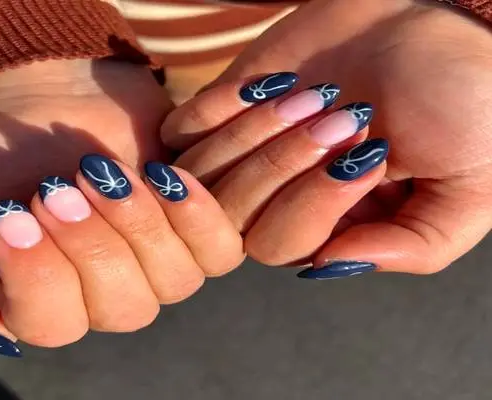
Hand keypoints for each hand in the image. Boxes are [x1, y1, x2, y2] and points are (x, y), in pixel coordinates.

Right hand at [0, 59, 240, 354]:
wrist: (47, 98)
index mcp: (43, 305)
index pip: (54, 324)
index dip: (37, 272)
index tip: (11, 209)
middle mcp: (106, 296)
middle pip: (122, 308)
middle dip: (90, 242)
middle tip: (59, 184)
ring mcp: (158, 266)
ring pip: (173, 281)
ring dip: (136, 220)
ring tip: (100, 169)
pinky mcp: (195, 230)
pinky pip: (219, 252)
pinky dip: (196, 215)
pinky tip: (164, 174)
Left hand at [162, 0, 491, 276]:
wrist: (435, 15)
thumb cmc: (462, 102)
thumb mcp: (468, 192)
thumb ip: (412, 247)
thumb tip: (326, 265)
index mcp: (332, 226)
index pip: (284, 246)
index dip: (312, 204)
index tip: (370, 150)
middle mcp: (280, 197)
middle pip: (232, 220)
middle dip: (282, 167)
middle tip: (342, 116)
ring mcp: (247, 151)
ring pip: (202, 178)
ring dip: (253, 134)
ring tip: (313, 94)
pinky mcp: (225, 105)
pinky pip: (182, 131)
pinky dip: (217, 108)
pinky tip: (273, 83)